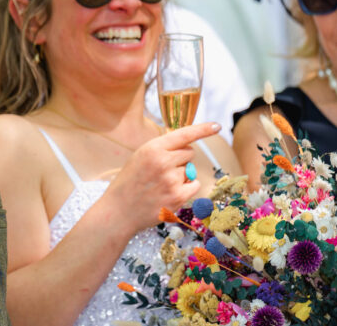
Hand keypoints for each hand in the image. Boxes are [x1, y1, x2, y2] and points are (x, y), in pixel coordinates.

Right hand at [106, 122, 220, 229]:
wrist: (119, 210)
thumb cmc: (130, 181)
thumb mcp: (140, 156)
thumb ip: (162, 148)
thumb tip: (187, 145)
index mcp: (152, 148)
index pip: (183, 134)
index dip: (202, 129)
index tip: (216, 126)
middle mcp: (163, 162)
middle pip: (190, 152)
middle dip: (181, 159)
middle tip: (163, 169)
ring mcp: (172, 180)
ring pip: (191, 170)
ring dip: (182, 175)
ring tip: (162, 184)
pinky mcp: (178, 197)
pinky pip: (195, 185)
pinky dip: (187, 188)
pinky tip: (170, 192)